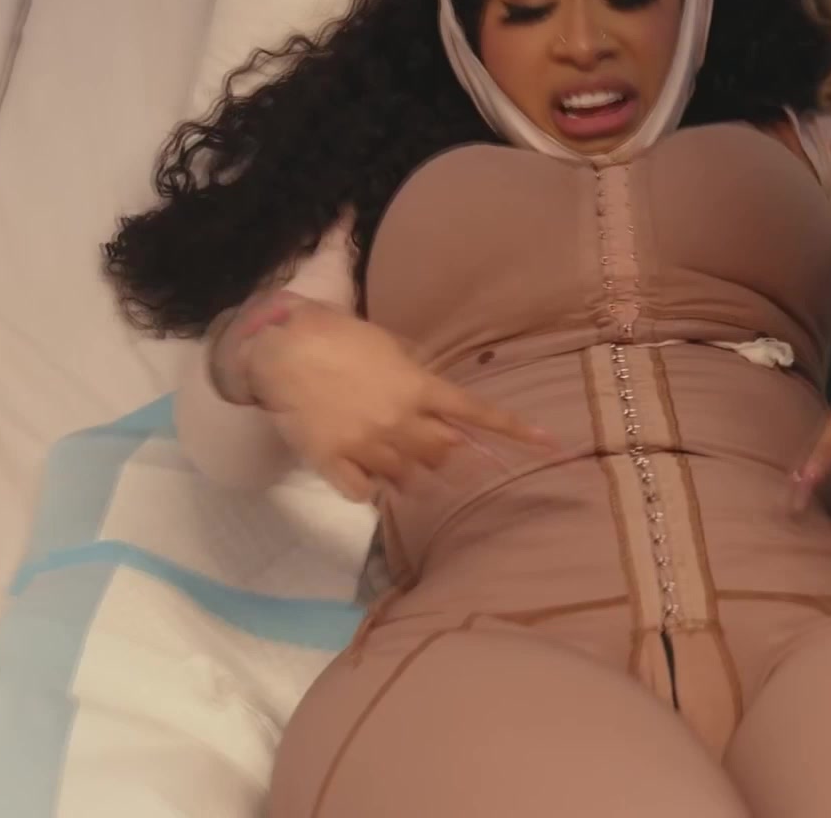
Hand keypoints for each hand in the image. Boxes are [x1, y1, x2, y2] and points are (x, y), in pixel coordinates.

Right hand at [243, 297, 551, 499]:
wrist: (281, 349)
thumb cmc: (336, 337)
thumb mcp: (388, 345)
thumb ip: (417, 374)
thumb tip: (437, 399)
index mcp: (417, 387)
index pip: (476, 412)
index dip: (515, 430)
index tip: (550, 445)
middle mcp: (400, 421)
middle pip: (444, 455)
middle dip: (445, 454)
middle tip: (431, 446)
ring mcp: (367, 445)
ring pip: (406, 478)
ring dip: (408, 471)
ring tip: (392, 454)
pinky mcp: (334, 462)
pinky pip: (364, 492)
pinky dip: (368, 486)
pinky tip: (361, 471)